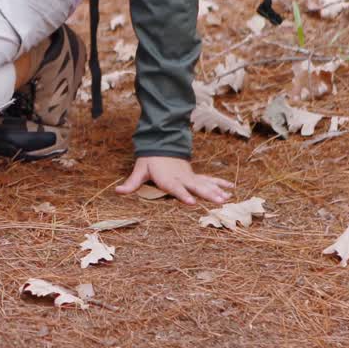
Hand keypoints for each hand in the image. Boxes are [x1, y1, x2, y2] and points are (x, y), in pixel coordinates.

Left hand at [115, 156, 232, 204]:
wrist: (160, 145)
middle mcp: (181, 177)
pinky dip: (220, 183)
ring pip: (205, 184)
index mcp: (168, 178)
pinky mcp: (194, 175)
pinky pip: (209, 179)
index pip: (176, 188)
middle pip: (195, 187)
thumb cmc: (150, 161)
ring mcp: (189, 176)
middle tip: (219, 202)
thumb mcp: (139, 170)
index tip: (192, 202)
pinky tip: (231, 188)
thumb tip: (117, 191)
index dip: (183, 195)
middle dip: (207, 195)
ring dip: (216, 191)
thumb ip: (131, 183)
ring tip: (227, 199)